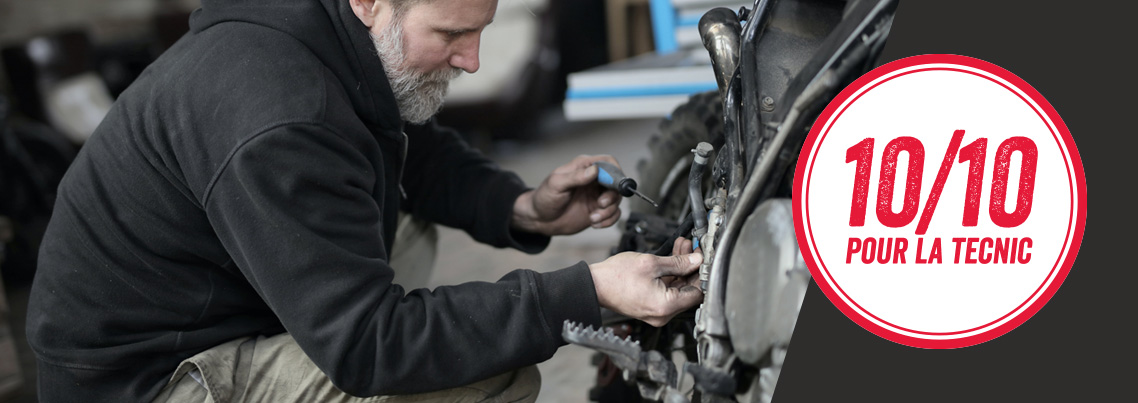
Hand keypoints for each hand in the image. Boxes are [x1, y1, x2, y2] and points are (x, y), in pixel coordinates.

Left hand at [511, 155, 622, 235]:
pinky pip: (613, 214)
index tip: (613, 185)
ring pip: (616, 200)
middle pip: (616, 183)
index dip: (615, 172)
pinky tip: (595, 223)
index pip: (608, 163)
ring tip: (593, 218)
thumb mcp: (557, 184)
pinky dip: (608, 220)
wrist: (539, 219)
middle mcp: (593, 180)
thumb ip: (576, 177)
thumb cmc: (544, 198)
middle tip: (600, 204)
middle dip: (612, 196)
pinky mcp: (598, 210)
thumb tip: (594, 170)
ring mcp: (597, 196)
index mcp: (584, 167)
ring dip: (608, 211)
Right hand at [589, 237, 703, 326]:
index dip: (702, 273)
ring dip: (681, 268)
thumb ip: (678, 262)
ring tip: (682, 246)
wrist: (594, 285)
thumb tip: (696, 260)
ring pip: (678, 288)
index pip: (698, 293)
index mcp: (666, 306)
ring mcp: (657, 311)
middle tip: (692, 248)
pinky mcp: (651, 306)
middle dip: (691, 267)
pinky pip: (667, 290)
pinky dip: (670, 275)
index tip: (703, 258)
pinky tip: (672, 257)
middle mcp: (663, 314)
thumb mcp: (651, 263)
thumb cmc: (615, 277)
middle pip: (688, 290)